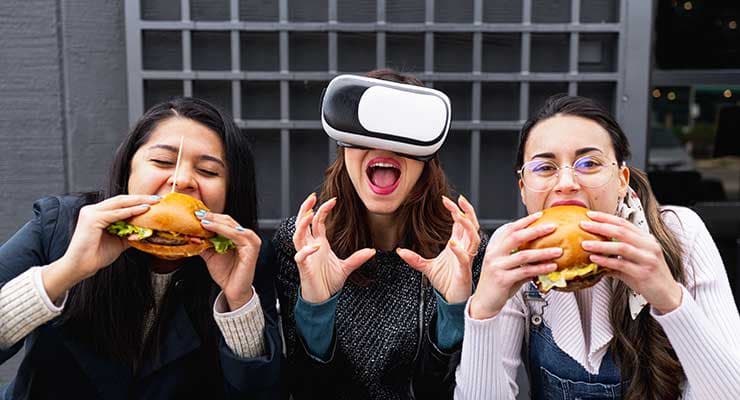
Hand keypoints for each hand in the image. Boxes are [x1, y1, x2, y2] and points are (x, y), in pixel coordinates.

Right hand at [43, 194, 161, 300]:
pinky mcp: (92, 219)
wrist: (81, 267)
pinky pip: (116, 214)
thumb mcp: (119, 241)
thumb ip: (130, 232)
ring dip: (138, 202)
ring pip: (119, 203)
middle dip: (140, 198)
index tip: (154, 202)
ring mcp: (91, 212)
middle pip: (121, 200)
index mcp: (97, 213)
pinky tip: (143, 210)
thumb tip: (147, 230)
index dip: (137, 201)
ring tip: (153, 202)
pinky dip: (131, 211)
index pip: (120, 203)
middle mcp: (93, 210)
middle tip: (157, 198)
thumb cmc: (96, 255)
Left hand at [198, 211, 261, 310]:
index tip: (196, 215)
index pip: (224, 221)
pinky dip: (223, 230)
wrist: (233, 289)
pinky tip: (212, 228)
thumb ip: (204, 243)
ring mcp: (250, 241)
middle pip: (228, 220)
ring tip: (203, 222)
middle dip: (212, 217)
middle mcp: (245, 237)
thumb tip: (191, 234)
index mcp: (237, 236)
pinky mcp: (252, 248)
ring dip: (216, 222)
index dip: (210, 217)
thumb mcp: (210, 255)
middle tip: (198, 216)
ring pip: (232, 225)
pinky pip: (237, 235)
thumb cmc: (226, 273)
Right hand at [292, 193, 375, 303]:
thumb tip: (372, 251)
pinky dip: (306, 251)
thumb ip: (357, 258)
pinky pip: (300, 256)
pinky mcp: (303, 267)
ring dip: (302, 225)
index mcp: (319, 243)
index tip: (334, 199)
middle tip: (312, 197)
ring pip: (297, 236)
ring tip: (310, 214)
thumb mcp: (346, 267)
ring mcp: (305, 256)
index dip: (323, 209)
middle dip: (306, 209)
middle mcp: (310, 246)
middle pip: (302, 223)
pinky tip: (316, 247)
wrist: (322, 299)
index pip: (318, 221)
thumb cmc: (329, 282)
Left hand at [396, 195, 480, 303]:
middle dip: (466, 211)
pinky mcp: (465, 271)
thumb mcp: (427, 268)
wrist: (451, 301)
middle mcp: (464, 249)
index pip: (460, 223)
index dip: (456, 210)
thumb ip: (414, 259)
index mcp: (457, 245)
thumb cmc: (445, 283)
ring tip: (459, 216)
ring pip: (474, 238)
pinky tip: (452, 243)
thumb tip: (399, 251)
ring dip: (468, 226)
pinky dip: (460, 250)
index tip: (445, 200)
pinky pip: (465, 258)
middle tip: (457, 200)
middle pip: (471, 225)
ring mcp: (466, 259)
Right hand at [468, 212, 561, 319]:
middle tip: (552, 227)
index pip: (509, 229)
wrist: (484, 303)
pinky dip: (540, 268)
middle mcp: (494, 255)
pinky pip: (525, 272)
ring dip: (543, 252)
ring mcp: (497, 267)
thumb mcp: (508, 269)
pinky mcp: (502, 279)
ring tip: (558, 251)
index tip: (539, 216)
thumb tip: (543, 256)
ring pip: (523, 255)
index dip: (524, 221)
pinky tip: (551, 267)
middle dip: (536, 230)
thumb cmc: (497, 286)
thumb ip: (522, 261)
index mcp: (494, 249)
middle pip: (516, 237)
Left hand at [580, 211, 682, 313]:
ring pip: (622, 247)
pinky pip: (622, 264)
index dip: (606, 218)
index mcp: (646, 239)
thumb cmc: (649, 276)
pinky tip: (595, 259)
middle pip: (622, 232)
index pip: (624, 223)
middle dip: (600, 227)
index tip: (590, 215)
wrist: (667, 294)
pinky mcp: (644, 273)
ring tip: (585, 244)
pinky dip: (607, 261)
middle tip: (584, 225)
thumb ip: (617, 254)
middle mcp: (649, 246)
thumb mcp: (634, 260)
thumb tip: (594, 251)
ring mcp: (648, 259)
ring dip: (601, 245)